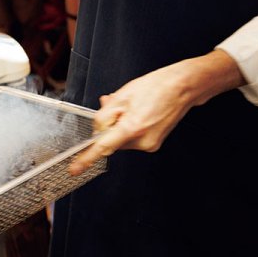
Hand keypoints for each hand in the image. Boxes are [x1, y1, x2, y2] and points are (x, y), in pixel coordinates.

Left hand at [68, 49, 243, 175]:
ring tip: (133, 106)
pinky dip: (129, 127)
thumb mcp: (123, 95)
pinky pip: (133, 138)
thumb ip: (105, 114)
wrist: (183, 88)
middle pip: (112, 140)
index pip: (103, 147)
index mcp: (132, 128)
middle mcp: (142, 142)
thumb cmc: (156, 87)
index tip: (74, 169)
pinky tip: (138, 112)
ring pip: (122, 139)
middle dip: (109, 125)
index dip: (87, 158)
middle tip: (117, 106)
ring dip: (120, 125)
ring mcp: (149, 145)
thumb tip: (98, 128)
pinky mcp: (154, 144)